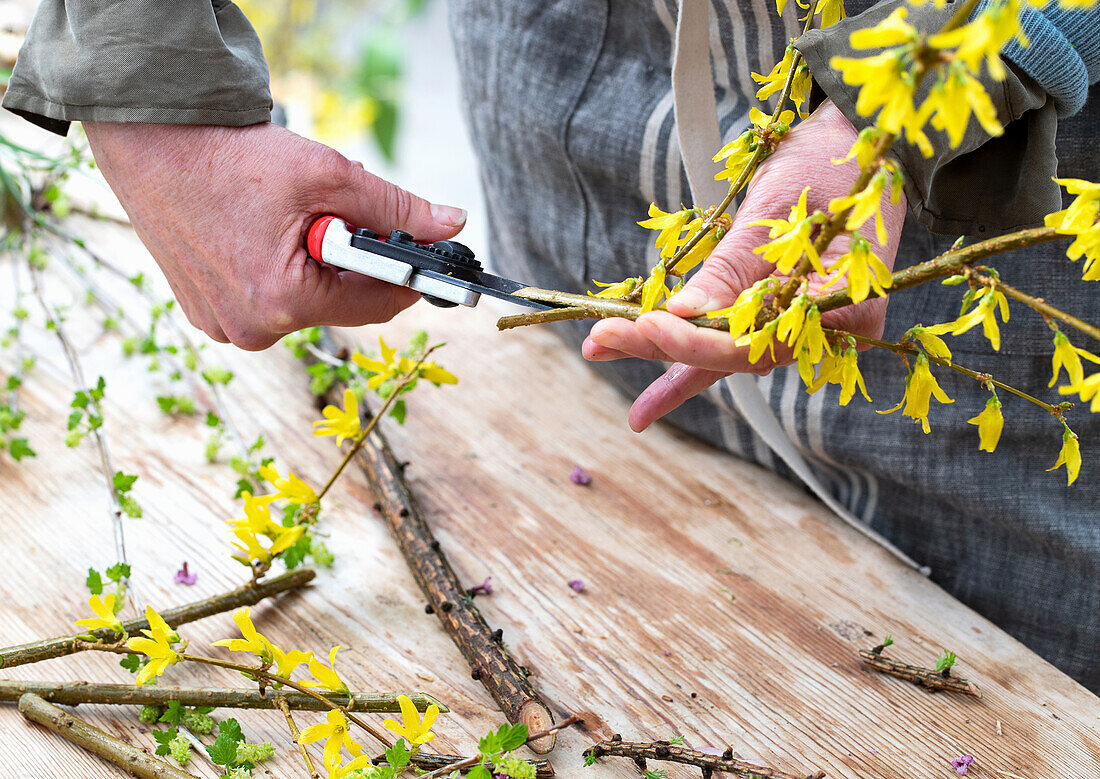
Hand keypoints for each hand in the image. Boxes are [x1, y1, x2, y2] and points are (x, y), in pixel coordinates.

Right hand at [83, 122, 466, 348]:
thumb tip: (452, 225)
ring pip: (303, 304)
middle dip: (349, 264)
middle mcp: (253, 328)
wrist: (152, 143)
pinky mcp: (206, 316)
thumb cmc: (234, 155)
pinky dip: (274, 273)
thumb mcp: (329, 175)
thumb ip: (397, 208)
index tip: (423, 255)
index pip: (379, 305)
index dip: (407, 276)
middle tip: (330, 216)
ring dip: (311, 268)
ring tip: (283, 220)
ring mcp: (225, 327)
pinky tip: (254, 235)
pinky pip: (265, 303)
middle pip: (340, 305)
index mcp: (285, 301)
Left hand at [582, 100, 905, 430]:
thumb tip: (680, 314)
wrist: (861, 138)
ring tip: (599, 347)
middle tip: (600, 341)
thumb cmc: (829, 161)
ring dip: (660, 351)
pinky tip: (630, 344)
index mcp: (843, 308)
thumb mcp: (773, 210)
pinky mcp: (776, 308)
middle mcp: (824, 328)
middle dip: (663, 349)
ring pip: (723, 350)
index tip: (648, 323)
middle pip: (732, 356)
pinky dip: (680, 340)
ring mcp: (801, 322)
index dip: (699, 342)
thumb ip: (731, 270)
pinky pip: (727, 333)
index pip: (757, 347)